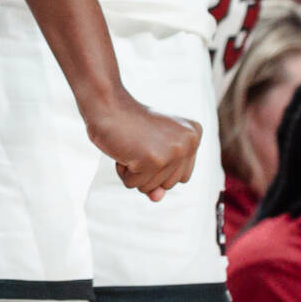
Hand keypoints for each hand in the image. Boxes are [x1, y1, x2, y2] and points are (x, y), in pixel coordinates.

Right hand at [80, 91, 200, 199]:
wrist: (106, 103)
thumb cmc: (127, 124)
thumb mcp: (151, 150)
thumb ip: (159, 178)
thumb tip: (157, 198)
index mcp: (194, 135)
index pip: (181, 177)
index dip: (159, 166)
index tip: (148, 140)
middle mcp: (189, 143)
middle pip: (169, 185)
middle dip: (146, 171)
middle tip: (137, 143)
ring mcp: (173, 151)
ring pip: (151, 187)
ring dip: (133, 172)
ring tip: (130, 145)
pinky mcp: (154, 160)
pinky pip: (134, 184)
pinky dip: (122, 171)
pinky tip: (123, 149)